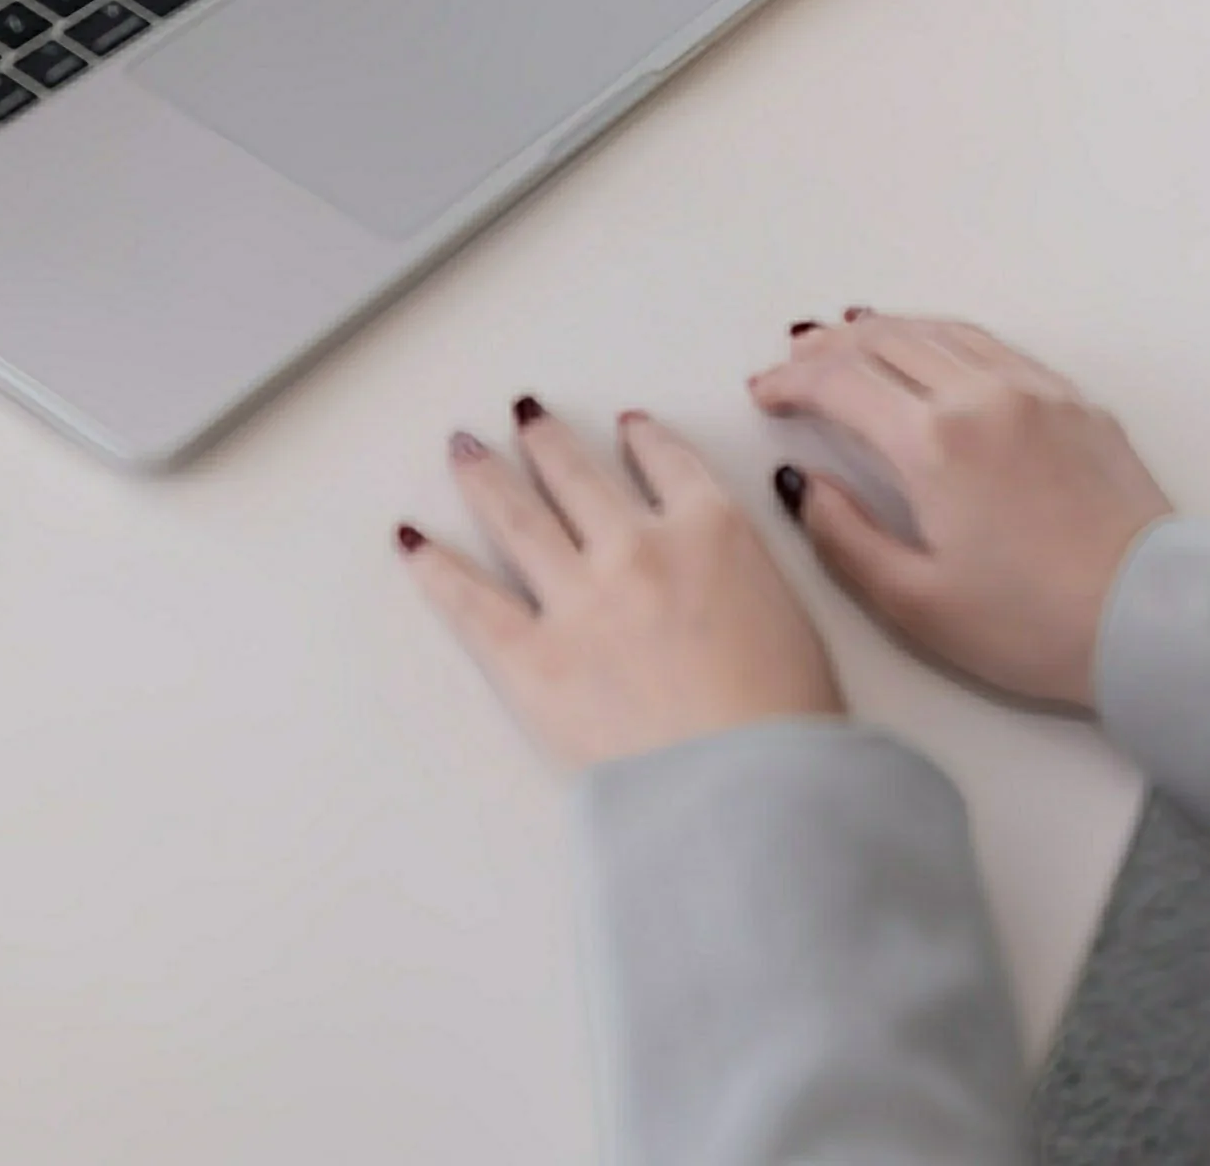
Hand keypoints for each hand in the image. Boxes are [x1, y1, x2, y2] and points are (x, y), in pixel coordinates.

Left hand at [404, 400, 842, 771]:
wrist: (752, 792)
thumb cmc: (791, 727)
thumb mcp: (797, 622)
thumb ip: (748, 577)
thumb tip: (720, 573)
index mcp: (714, 534)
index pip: (671, 466)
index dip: (645, 442)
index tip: (627, 428)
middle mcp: (639, 548)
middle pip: (580, 478)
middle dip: (547, 442)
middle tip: (525, 417)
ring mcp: (581, 600)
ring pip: (519, 517)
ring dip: (486, 476)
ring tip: (463, 449)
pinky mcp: (532, 660)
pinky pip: (469, 601)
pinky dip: (434, 566)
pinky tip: (412, 539)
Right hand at [750, 314, 1172, 710]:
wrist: (1151, 621)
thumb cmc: (1035, 627)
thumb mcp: (915, 603)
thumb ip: (843, 536)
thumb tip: (802, 485)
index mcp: (934, 443)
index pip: (840, 383)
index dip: (791, 382)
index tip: (764, 394)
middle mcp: (983, 397)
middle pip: (886, 341)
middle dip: (829, 347)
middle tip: (794, 362)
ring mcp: (1035, 392)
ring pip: (941, 332)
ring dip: (885, 331)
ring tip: (848, 340)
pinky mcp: (1075, 403)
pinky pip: (994, 345)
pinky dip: (945, 337)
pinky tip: (933, 350)